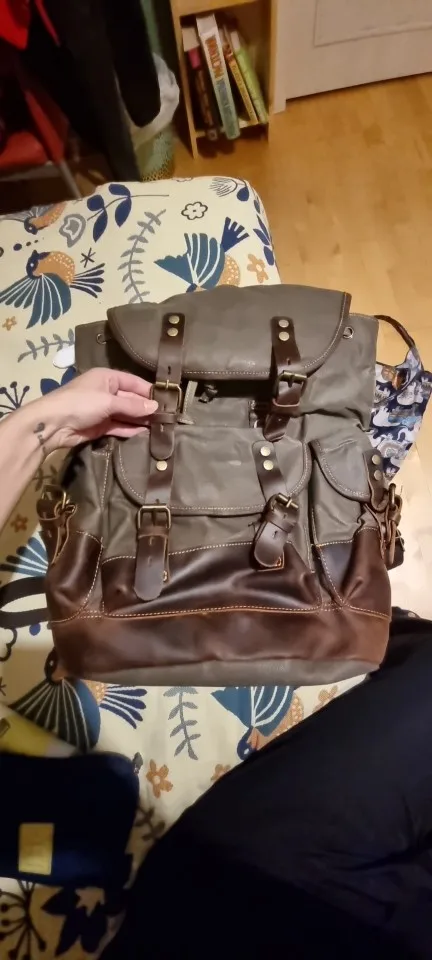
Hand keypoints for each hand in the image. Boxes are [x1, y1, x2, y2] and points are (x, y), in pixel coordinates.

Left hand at [28, 368, 157, 451]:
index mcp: (107, 378)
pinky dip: (130, 429)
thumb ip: (132, 405)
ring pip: (126, 414)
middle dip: (146, 407)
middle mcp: (106, 392)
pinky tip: (145, 432)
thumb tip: (155, 407)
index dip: (149, 391)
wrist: (53, 424)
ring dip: (140, 420)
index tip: (167, 400)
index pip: (133, 382)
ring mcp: (103, 410)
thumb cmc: (80, 403)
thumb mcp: (108, 401)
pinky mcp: (100, 426)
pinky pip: (119, 426)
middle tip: (167, 416)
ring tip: (160, 426)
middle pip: (131, 399)